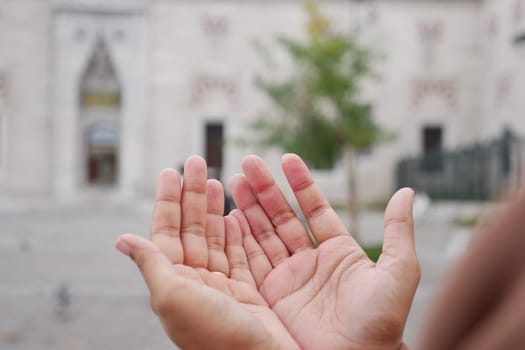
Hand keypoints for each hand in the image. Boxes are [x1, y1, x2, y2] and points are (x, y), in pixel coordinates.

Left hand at [115, 156, 298, 349]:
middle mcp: (195, 282)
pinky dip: (237, 233)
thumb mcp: (174, 296)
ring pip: (215, 238)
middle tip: (197, 161)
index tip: (172, 170)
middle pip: (192, 228)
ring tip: (216, 180)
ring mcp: (221, 286)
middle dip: (193, 195)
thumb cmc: (215, 335)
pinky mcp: (246, 291)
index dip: (168, 200)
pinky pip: (239, 255)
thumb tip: (122, 239)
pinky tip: (235, 214)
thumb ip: (152, 264)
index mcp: (174, 282)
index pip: (166, 231)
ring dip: (215, 209)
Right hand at [229, 154, 419, 349]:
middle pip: (283, 216)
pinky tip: (230, 215)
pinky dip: (240, 238)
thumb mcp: (398, 271)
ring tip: (234, 179)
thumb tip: (407, 192)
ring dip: (249, 207)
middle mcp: (310, 260)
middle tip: (249, 163)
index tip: (288, 158)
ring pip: (264, 234)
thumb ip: (398, 231)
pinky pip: (251, 260)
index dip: (301, 183)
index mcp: (339, 251)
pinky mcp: (271, 295)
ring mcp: (289, 277)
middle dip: (266, 189)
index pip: (315, 208)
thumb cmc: (382, 322)